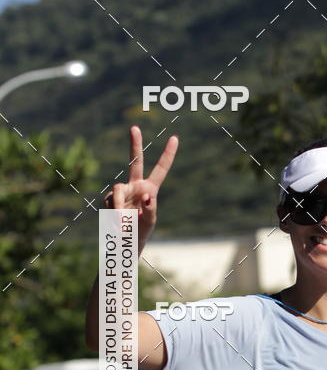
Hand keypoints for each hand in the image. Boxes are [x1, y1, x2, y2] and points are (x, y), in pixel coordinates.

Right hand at [103, 125, 177, 246]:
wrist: (123, 242)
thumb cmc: (140, 232)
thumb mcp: (150, 222)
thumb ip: (151, 209)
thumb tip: (147, 196)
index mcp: (150, 189)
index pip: (160, 169)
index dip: (167, 155)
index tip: (175, 138)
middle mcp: (135, 186)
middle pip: (135, 161)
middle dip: (134, 144)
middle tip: (134, 127)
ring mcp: (121, 191)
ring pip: (116, 190)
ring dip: (118, 207)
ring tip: (122, 224)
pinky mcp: (108, 199)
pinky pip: (109, 203)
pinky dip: (113, 215)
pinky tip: (116, 225)